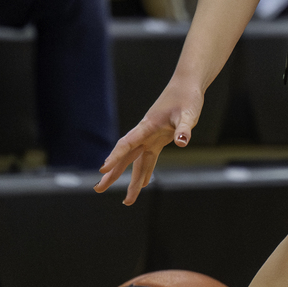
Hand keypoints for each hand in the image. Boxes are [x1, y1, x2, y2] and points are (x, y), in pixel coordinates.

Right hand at [94, 80, 204, 205]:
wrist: (187, 86)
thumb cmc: (187, 97)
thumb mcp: (189, 113)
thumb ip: (184, 128)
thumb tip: (181, 142)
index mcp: (147, 126)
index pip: (127, 143)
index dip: (115, 157)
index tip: (102, 169)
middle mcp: (145, 133)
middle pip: (125, 156)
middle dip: (112, 173)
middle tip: (98, 189)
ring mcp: (151, 136)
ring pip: (137, 161)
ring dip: (131, 179)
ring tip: (127, 200)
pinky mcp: (159, 138)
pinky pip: (149, 158)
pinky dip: (146, 171)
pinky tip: (144, 184)